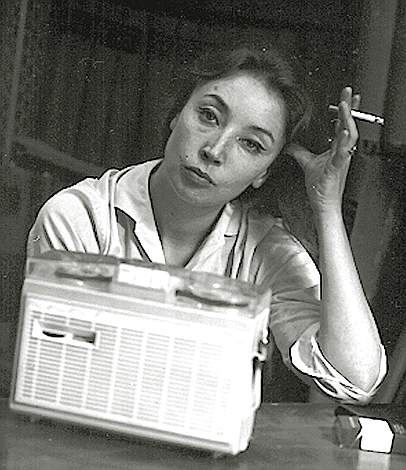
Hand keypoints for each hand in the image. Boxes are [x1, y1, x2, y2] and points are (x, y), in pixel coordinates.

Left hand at [285, 87, 359, 215]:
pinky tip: (345, 131)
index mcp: (336, 149)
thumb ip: (299, 151)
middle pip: (349, 125)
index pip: (342, 124)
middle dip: (350, 107)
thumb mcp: (307, 163)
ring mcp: (341, 159)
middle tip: (348, 92)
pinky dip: (345, 141)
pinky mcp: (336, 168)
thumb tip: (289, 144)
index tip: (346, 96)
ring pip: (351, 135)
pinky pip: (343, 153)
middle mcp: (342, 152)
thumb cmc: (320, 185)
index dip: (345, 110)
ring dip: (348, 119)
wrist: (323, 203)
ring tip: (345, 106)